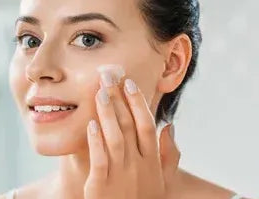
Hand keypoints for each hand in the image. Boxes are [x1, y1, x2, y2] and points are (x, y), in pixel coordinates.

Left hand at [84, 69, 179, 198]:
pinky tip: (90, 124)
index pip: (147, 125)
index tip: (129, 83)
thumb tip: (171, 125)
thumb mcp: (162, 179)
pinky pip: (99, 160)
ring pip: (115, 139)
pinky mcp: (101, 186)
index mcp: (152, 162)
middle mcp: (138, 166)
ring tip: (99, 93)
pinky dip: (95, 142)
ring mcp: (120, 175)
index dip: (138, 103)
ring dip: (107, 114)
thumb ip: (169, 154)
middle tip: (108, 77)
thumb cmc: (142, 198)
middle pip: (129, 126)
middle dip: (119, 99)